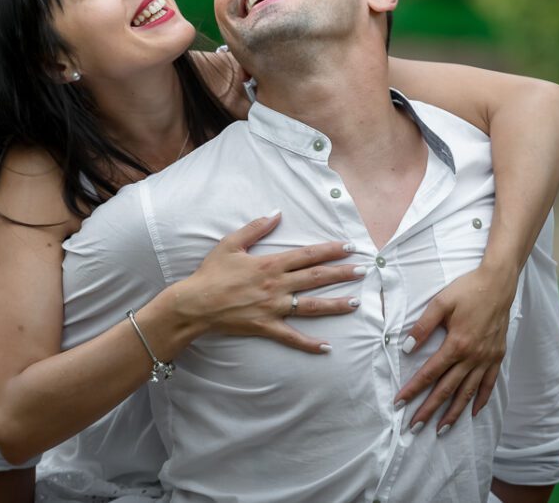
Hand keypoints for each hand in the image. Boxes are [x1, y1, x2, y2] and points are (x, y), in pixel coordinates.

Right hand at [176, 211, 362, 352]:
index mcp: (270, 264)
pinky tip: (327, 347)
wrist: (195, 304)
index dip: (330, 250)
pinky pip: (292, 337)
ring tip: (356, 303)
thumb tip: (276, 212)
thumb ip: (256, 228)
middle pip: (316, 278)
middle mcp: (276, 285)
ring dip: (335, 304)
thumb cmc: (211, 273)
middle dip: (341, 273)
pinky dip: (310, 343)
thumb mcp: (231, 243)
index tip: (349, 247)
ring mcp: (273, 308)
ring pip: (311, 307)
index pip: (307, 255)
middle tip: (363, 271)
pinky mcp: (266, 327)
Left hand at [394, 264, 516, 433]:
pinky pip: (489, 384)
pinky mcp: (497, 356)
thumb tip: (407, 348)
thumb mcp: (440, 303)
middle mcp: (473, 357)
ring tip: (441, 429)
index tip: (399, 403)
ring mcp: (487, 359)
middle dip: (429, 410)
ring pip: (468, 392)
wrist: (498, 284)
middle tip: (414, 428)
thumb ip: (423, 326)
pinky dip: (480, 400)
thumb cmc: (467, 290)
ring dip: (454, 412)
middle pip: (447, 389)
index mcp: (456, 344)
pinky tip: (473, 412)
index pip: (430, 373)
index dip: (414, 389)